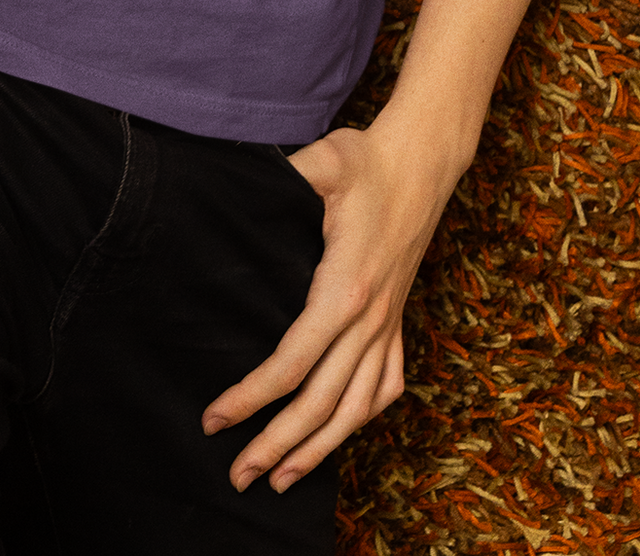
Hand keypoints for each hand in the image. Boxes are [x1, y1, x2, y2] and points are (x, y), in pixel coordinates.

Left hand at [201, 109, 466, 492]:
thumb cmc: (368, 160)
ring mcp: (389, 323)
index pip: (291, 363)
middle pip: (320, 402)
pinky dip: (362, 418)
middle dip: (276, 445)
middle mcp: (371, 318)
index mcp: (345, 289)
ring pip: (356, 407)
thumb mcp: (323, 160)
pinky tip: (341, 432)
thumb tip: (235, 186)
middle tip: (238, 477)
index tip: (215, 420)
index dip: (250, 398)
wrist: (424, 159)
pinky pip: (386, 386)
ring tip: (281, 480)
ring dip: (319, 449)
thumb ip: (282, 178)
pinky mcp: (398, 319)